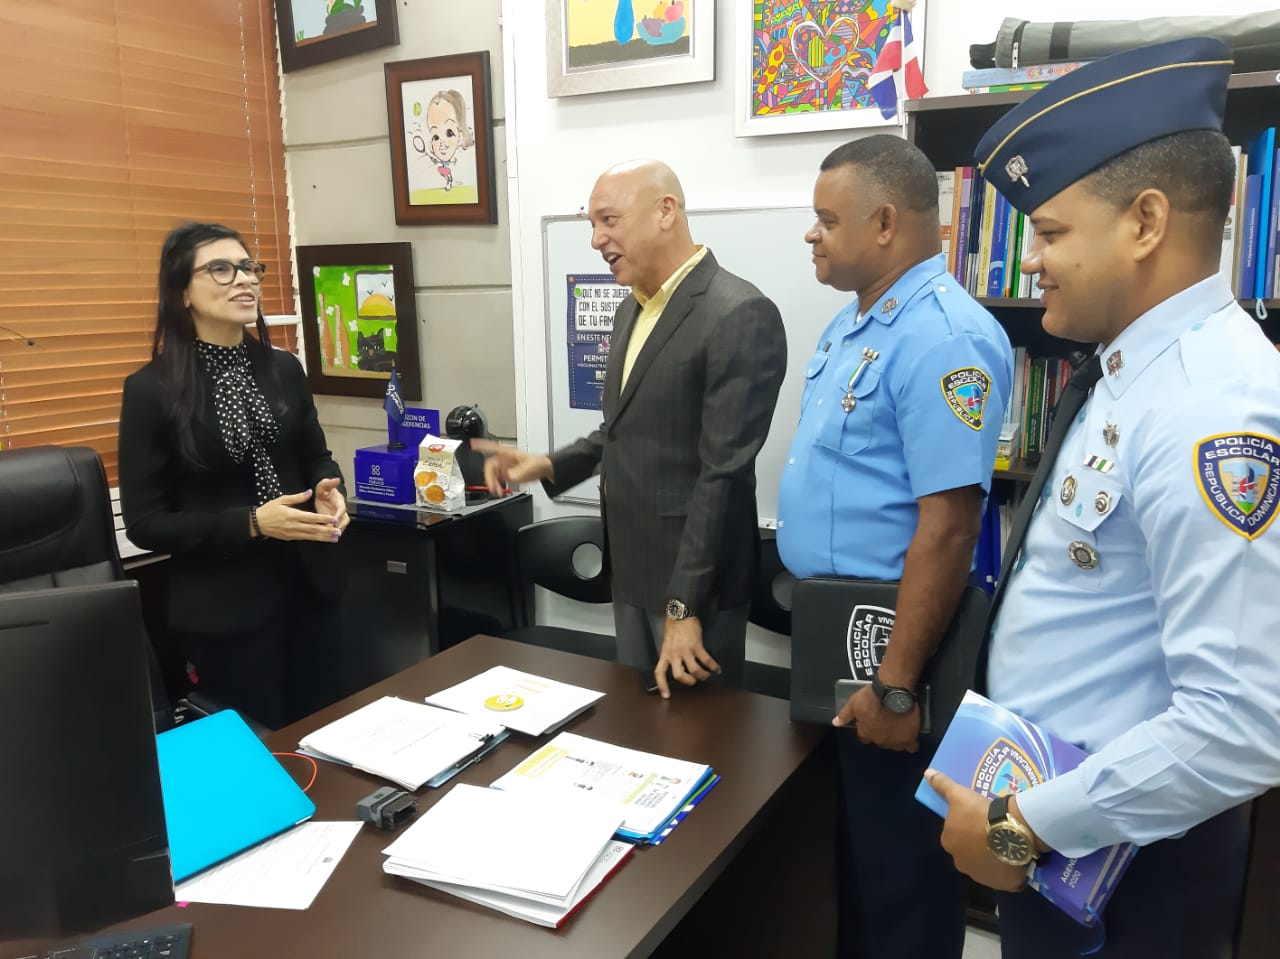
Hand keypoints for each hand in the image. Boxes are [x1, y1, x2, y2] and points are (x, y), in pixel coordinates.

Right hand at [255, 490, 340, 542]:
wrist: (257, 523)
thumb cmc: (269, 509)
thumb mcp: (282, 500)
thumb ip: (297, 497)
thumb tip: (310, 492)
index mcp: (293, 515)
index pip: (311, 517)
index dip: (323, 519)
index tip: (333, 519)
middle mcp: (294, 525)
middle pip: (313, 529)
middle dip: (327, 531)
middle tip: (338, 532)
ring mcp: (293, 533)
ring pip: (311, 536)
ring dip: (324, 537)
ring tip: (335, 538)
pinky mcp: (291, 538)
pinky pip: (305, 538)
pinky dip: (315, 539)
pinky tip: (323, 539)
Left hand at [313, 477, 348, 532]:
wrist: (324, 495)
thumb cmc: (324, 490)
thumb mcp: (324, 485)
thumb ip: (329, 483)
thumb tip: (337, 479)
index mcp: (339, 501)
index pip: (342, 508)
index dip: (339, 515)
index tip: (335, 520)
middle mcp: (341, 510)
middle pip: (344, 520)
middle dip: (340, 526)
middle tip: (333, 532)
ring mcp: (339, 517)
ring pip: (342, 526)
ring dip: (337, 531)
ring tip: (331, 536)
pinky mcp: (335, 522)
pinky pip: (336, 528)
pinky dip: (332, 533)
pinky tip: (327, 536)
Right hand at [471, 439, 553, 495]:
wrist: (543, 471)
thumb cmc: (539, 463)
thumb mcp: (530, 466)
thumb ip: (520, 471)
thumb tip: (510, 476)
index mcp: (508, 453)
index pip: (493, 447)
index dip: (482, 445)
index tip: (472, 444)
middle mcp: (504, 459)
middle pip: (489, 466)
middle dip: (488, 477)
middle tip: (492, 486)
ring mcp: (504, 467)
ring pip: (491, 475)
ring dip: (491, 483)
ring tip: (496, 491)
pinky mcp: (506, 475)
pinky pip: (496, 481)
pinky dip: (496, 486)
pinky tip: (499, 491)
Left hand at [653, 616, 719, 698]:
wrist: (681, 613)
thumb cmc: (674, 627)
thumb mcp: (668, 642)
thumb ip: (672, 654)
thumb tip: (679, 664)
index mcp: (665, 654)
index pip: (659, 672)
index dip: (662, 686)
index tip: (666, 696)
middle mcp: (674, 654)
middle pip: (678, 675)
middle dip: (688, 682)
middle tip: (694, 681)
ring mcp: (685, 650)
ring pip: (694, 670)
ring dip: (702, 675)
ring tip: (707, 675)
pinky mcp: (697, 645)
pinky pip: (706, 660)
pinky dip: (713, 666)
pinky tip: (717, 668)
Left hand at [833, 682, 920, 751]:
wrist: (893, 693)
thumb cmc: (872, 696)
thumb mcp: (854, 703)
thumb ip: (845, 715)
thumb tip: (835, 723)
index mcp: (866, 733)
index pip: (864, 738)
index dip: (867, 730)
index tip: (871, 723)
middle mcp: (879, 740)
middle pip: (880, 741)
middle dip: (882, 733)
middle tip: (886, 721)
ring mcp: (895, 741)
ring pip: (895, 746)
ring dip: (896, 739)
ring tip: (899, 728)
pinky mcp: (909, 738)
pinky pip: (911, 747)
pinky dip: (911, 743)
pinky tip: (911, 736)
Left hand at [925, 769, 1030, 892]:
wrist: (1009, 830)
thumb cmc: (979, 812)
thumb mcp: (959, 795)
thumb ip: (942, 785)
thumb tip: (926, 774)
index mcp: (949, 843)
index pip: (955, 835)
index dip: (967, 827)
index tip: (979, 819)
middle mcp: (961, 863)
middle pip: (969, 852)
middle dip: (978, 844)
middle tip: (993, 830)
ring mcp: (982, 876)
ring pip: (986, 866)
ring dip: (993, 858)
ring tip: (1007, 842)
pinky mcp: (1002, 884)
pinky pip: (1004, 877)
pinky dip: (1007, 870)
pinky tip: (1015, 857)